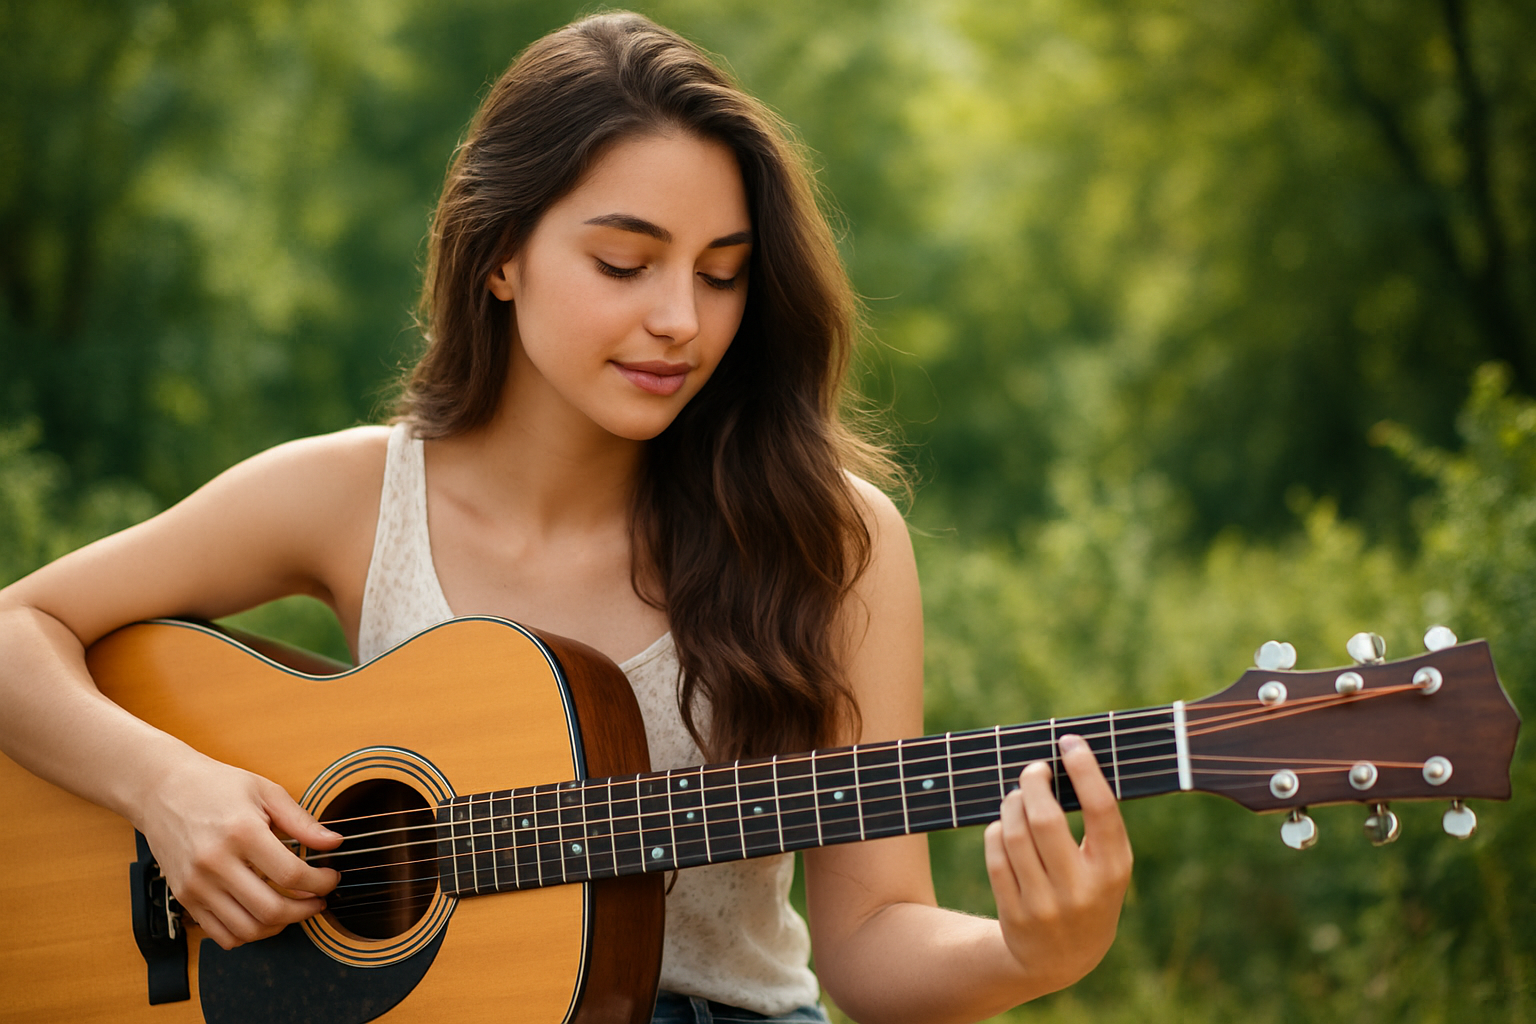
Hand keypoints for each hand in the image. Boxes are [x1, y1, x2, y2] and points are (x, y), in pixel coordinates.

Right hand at [136, 755, 341, 949]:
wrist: (160, 789)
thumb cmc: (215, 786)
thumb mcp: (265, 791)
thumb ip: (301, 821)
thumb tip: (334, 843)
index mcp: (241, 833)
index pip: (291, 874)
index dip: (321, 883)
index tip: (331, 878)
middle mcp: (215, 863)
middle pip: (271, 909)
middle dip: (305, 911)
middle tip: (318, 901)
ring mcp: (196, 885)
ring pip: (247, 929)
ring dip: (279, 927)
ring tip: (294, 910)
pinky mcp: (184, 898)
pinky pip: (221, 934)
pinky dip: (248, 934)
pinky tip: (262, 916)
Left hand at [983, 733, 1132, 995]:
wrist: (1060, 959)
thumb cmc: (1088, 892)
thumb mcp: (1108, 868)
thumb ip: (1096, 827)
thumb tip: (1069, 761)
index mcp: (1114, 870)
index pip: (1101, 811)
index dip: (1084, 770)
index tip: (1070, 742)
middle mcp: (1081, 889)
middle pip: (1046, 819)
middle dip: (1034, 783)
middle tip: (1034, 770)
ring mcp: (1045, 904)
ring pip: (1014, 834)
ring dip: (1012, 804)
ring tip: (1017, 797)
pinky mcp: (1014, 912)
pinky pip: (996, 854)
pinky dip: (997, 831)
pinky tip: (1005, 827)